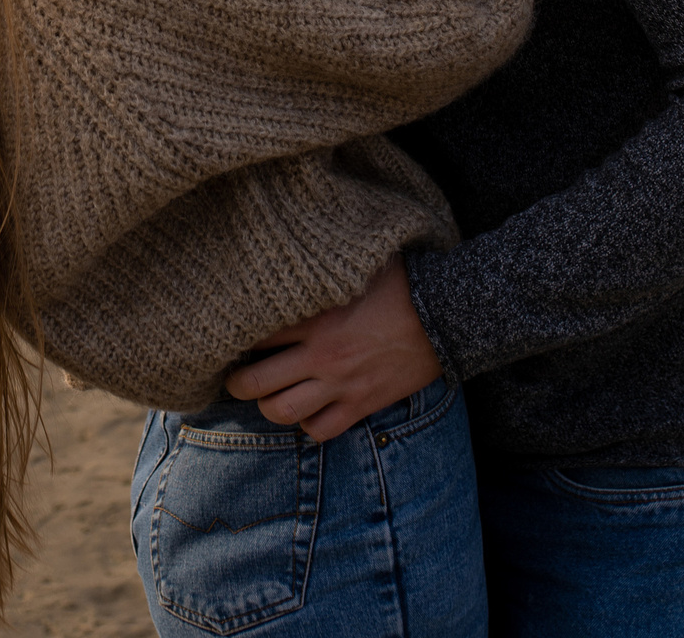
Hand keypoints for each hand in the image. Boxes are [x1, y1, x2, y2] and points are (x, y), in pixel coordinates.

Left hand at [223, 256, 441, 442]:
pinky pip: (321, 430)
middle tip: (237, 378)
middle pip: (256, 381)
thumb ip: (323, 269)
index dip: (240, 340)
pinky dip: (309, 425)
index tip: (238, 339)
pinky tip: (309, 411)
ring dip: (269, 406)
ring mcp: (341, 383)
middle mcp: (321, 355)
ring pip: (282, 411)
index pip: (257, 336)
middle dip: (238, 383)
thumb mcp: (357, 267)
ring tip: (269, 397)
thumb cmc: (402, 285)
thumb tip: (297, 253)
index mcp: (315, 318)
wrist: (446, 316)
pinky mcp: (362, 404)